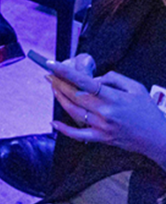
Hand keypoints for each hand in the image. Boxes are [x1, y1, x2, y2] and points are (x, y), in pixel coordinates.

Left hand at [49, 60, 165, 164]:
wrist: (158, 137)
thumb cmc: (147, 110)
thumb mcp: (135, 87)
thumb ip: (113, 78)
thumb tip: (93, 78)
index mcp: (113, 97)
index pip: (84, 82)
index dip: (66, 73)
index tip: (52, 64)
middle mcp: (105, 112)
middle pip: (75, 95)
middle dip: (59, 83)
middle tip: (49, 73)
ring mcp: (102, 127)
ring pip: (73, 111)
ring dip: (60, 98)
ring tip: (53, 87)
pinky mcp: (102, 138)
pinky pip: (79, 135)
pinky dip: (64, 130)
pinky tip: (53, 122)